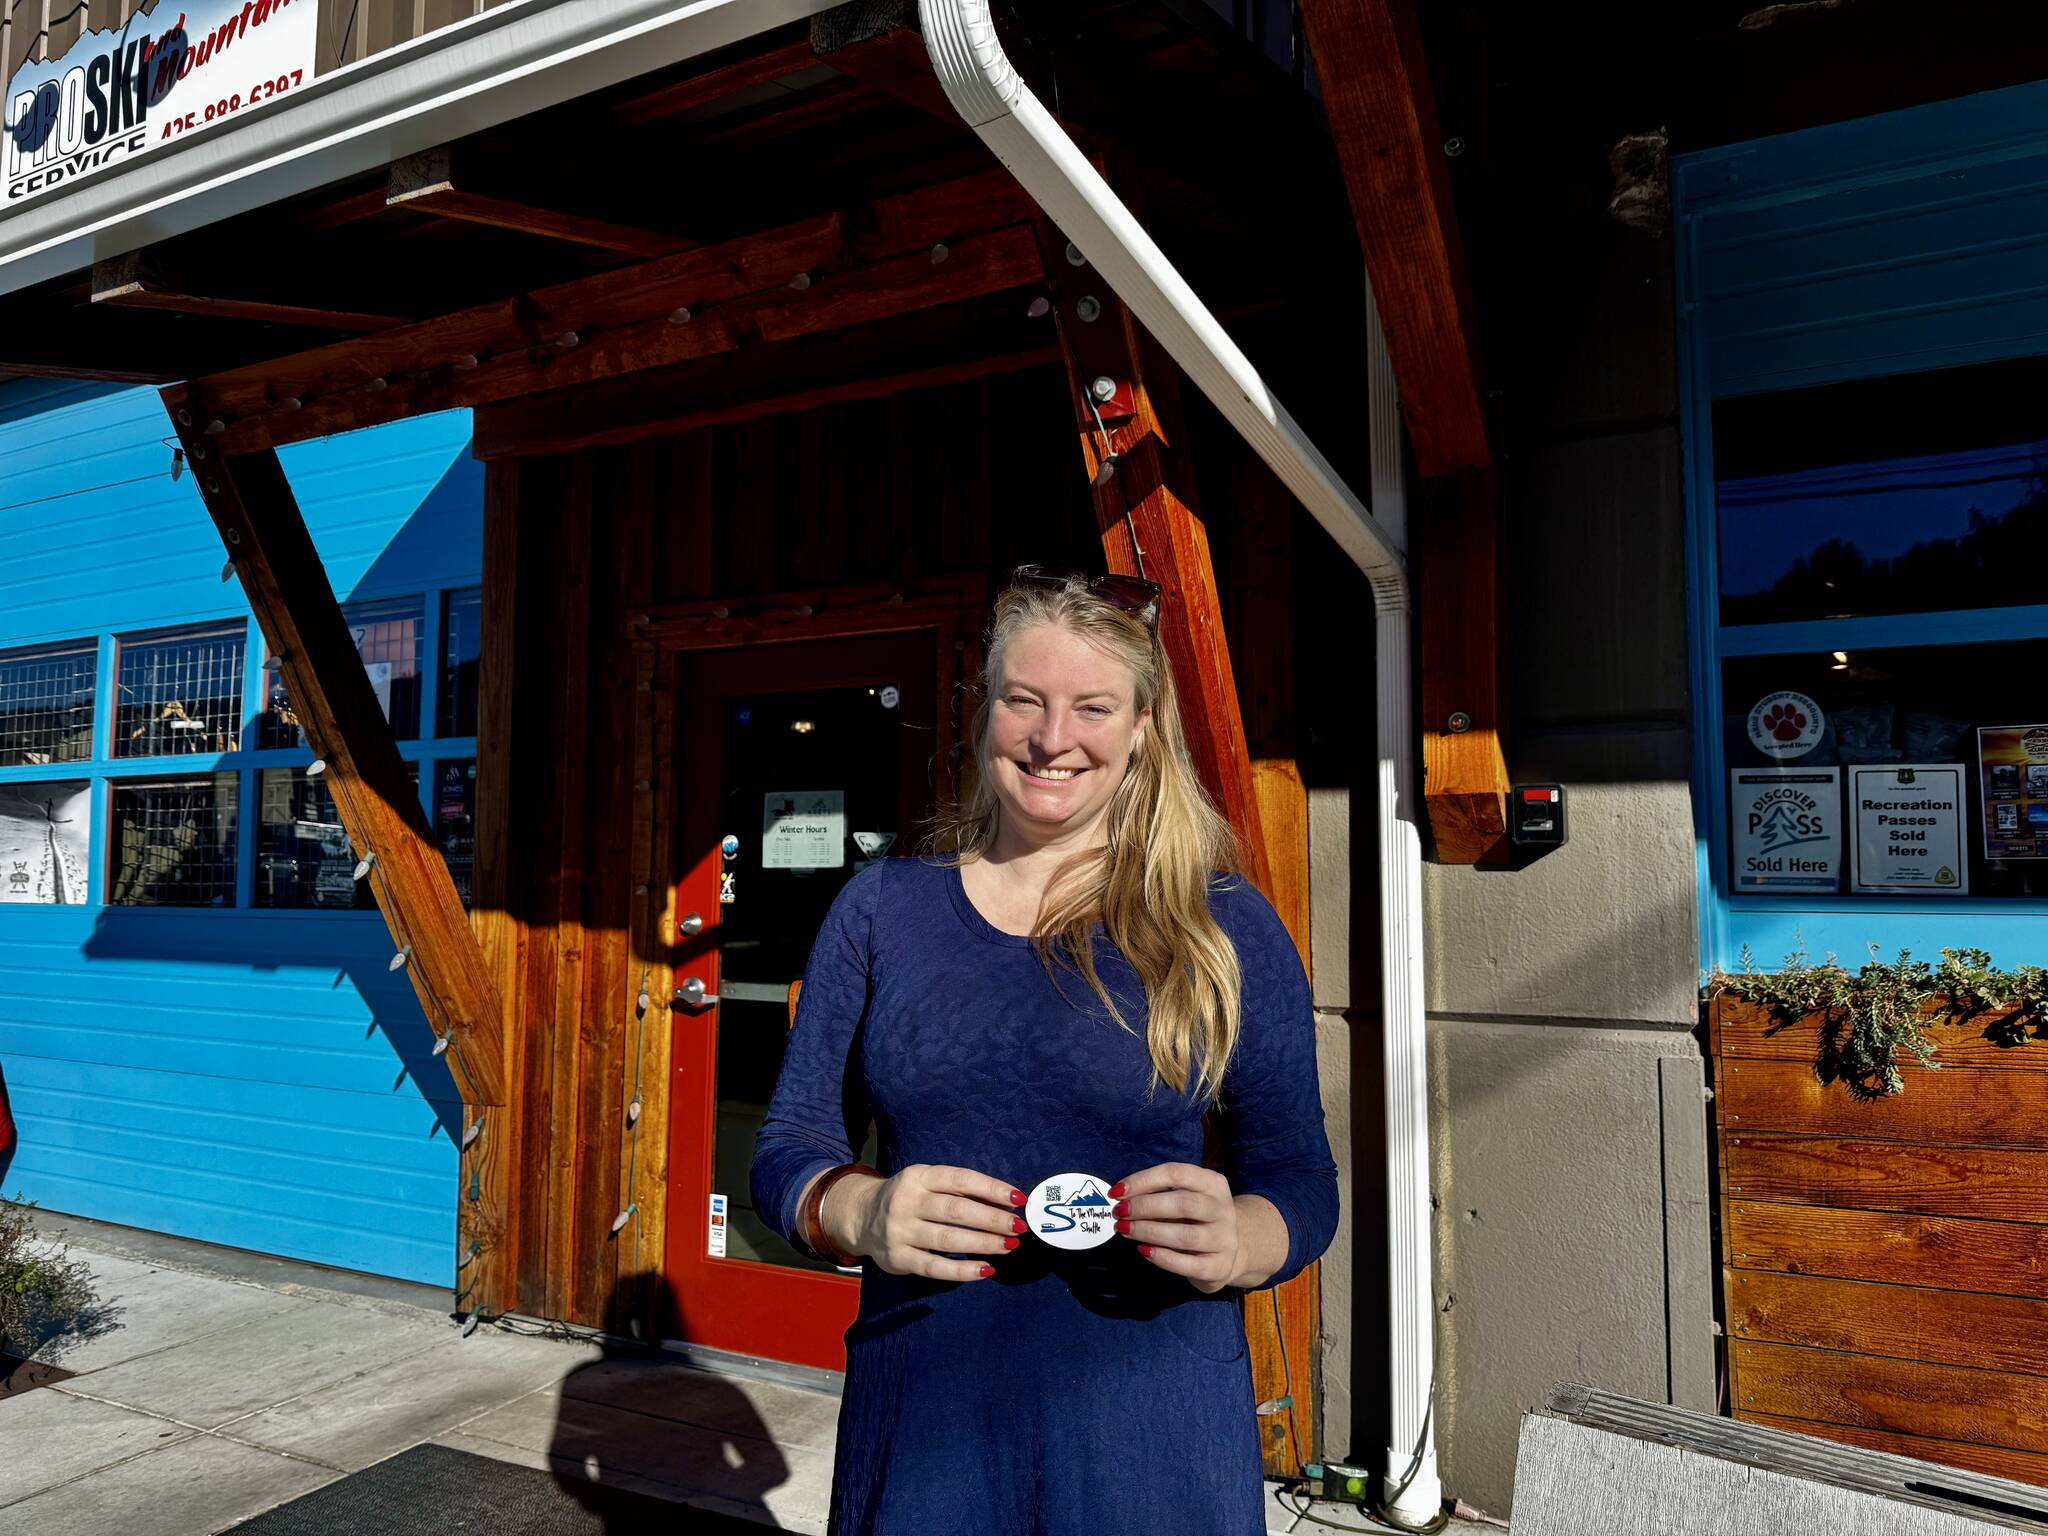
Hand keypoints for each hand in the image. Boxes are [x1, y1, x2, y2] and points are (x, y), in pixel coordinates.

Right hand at [827, 1163, 1023, 1282]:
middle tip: (1018, 1227)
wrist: (861, 1216)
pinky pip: (935, 1267)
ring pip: (948, 1239)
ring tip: (1008, 1245)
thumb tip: (1005, 1203)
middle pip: (956, 1211)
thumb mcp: (926, 1182)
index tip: (1018, 1199)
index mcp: (918, 1176)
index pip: (960, 1179)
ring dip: (983, 1243)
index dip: (991, 1188)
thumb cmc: (909, 1197)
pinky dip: (963, 1270)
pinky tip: (985, 1268)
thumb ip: (958, 1190)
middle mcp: (906, 1201)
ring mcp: (900, 1231)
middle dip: (992, 1219)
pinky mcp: (898, 1258)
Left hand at [1114, 1162, 1240, 1293]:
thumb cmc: (1199, 1217)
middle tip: (1120, 1212)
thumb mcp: (1188, 1196)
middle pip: (1183, 1203)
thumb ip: (1161, 1194)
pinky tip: (1144, 1251)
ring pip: (1185, 1235)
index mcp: (1213, 1183)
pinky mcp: (1219, 1267)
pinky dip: (1162, 1257)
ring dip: (1149, 1231)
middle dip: (1145, 1207)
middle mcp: (1222, 1209)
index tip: (1117, 1192)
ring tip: (1125, 1230)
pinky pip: (1188, 1264)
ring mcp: (1224, 1239)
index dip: (1144, 1181)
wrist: (1235, 1249)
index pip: (1176, 1174)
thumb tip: (1123, 1197)